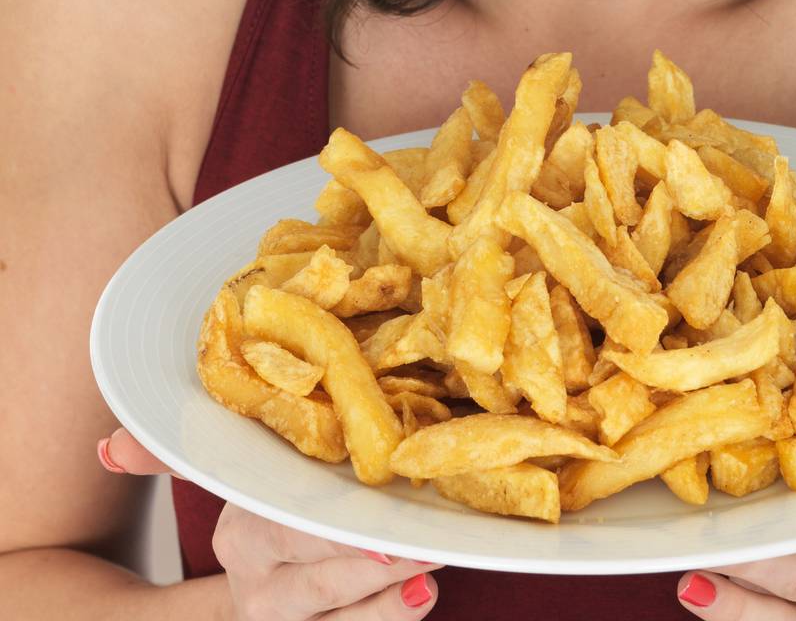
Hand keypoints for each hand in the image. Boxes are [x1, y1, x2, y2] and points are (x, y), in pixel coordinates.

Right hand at [98, 427, 443, 616]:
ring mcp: (288, 618)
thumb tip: (106, 448)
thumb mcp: (223, 473)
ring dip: (390, 602)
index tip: (380, 537)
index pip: (288, 539)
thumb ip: (172, 454)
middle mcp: (260, 590)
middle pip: (319, 584)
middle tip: (421, 545)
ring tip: (431, 574)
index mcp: (240, 540)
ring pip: (341, 619)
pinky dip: (391, 618)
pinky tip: (422, 596)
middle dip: (373, 568)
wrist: (248, 584)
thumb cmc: (261, 505)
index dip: (332, 544)